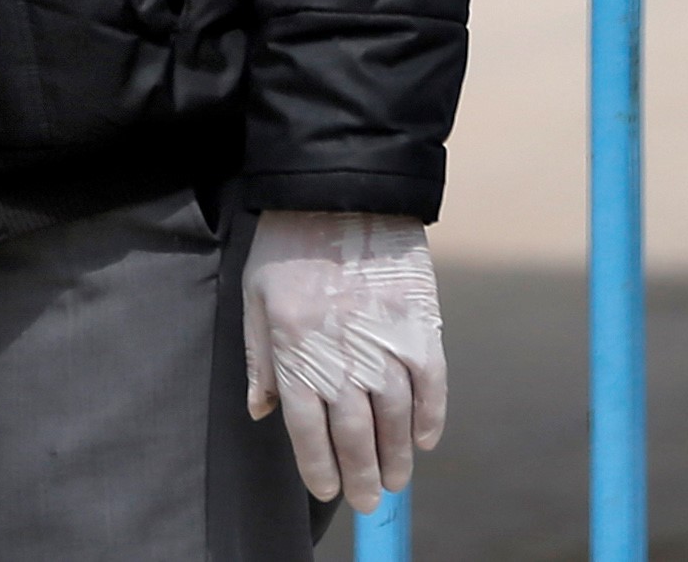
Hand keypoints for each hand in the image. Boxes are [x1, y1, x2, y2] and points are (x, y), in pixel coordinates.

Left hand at [239, 209, 447, 510]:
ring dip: (396, 456)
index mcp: (295, 350)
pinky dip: (430, 416)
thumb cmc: (289, 242)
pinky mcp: (421, 322)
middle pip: (355, 434)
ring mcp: (385, 339)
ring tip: (395, 480)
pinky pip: (431, 383)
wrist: (343, 187)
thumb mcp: (256, 297)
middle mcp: (341, 354)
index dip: (319, 466)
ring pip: (396, 417)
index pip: (307, 429)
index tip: (328, 489)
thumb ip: (259, 359)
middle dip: (361, 475)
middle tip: (368, 501)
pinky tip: (423, 439)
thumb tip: (261, 412)